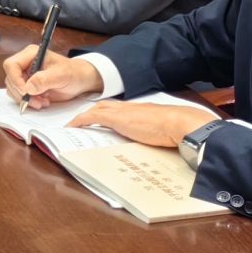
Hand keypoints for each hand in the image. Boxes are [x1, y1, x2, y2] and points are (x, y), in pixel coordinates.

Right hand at [3, 47, 102, 110]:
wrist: (79, 81)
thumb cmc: (73, 73)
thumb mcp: (61, 75)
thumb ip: (44, 79)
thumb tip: (28, 87)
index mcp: (31, 54)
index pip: (11, 65)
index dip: (15, 79)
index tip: (26, 91)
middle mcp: (25, 64)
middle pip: (10, 79)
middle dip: (22, 93)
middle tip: (37, 101)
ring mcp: (25, 76)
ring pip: (13, 89)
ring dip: (26, 99)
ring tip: (42, 102)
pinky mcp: (28, 86)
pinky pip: (19, 96)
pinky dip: (29, 102)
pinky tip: (42, 101)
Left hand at [75, 99, 217, 149]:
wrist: (180, 123)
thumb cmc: (177, 129)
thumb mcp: (163, 131)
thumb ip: (155, 134)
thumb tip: (158, 146)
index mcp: (141, 110)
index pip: (119, 109)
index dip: (108, 113)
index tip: (101, 120)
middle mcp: (129, 107)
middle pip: (104, 106)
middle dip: (91, 113)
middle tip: (81, 122)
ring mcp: (122, 112)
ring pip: (96, 110)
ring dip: (83, 117)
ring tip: (73, 126)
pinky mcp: (116, 119)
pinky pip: (91, 117)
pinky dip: (80, 121)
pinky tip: (71, 127)